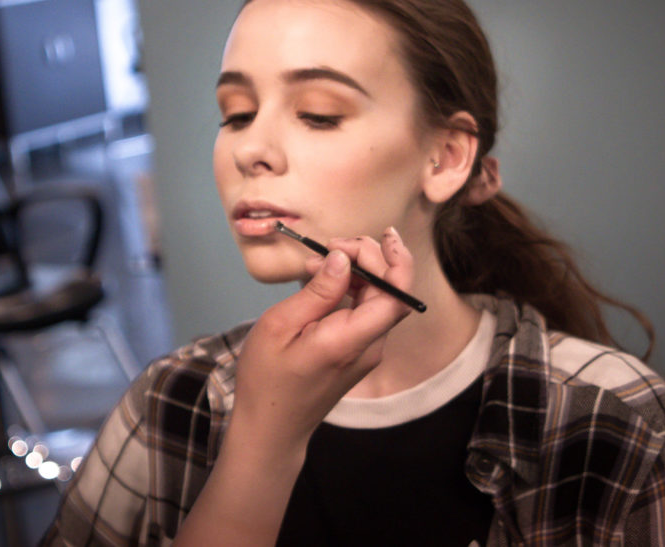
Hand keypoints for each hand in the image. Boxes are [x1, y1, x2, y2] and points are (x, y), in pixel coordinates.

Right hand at [232, 226, 413, 454]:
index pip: (397, 294)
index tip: (375, 236)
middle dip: (369, 257)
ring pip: (380, 299)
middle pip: (391, 290)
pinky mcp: (358, 352)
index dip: (395, 259)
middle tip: (330, 245)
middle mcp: (369, 347)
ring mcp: (366, 351)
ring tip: (316, 263)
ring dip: (358, 272)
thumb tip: (342, 258)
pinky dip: (350, 289)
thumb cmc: (267, 380)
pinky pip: (365, 312)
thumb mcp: (281, 326)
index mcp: (351, 340)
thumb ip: (318, 291)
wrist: (271, 428)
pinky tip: (320, 282)